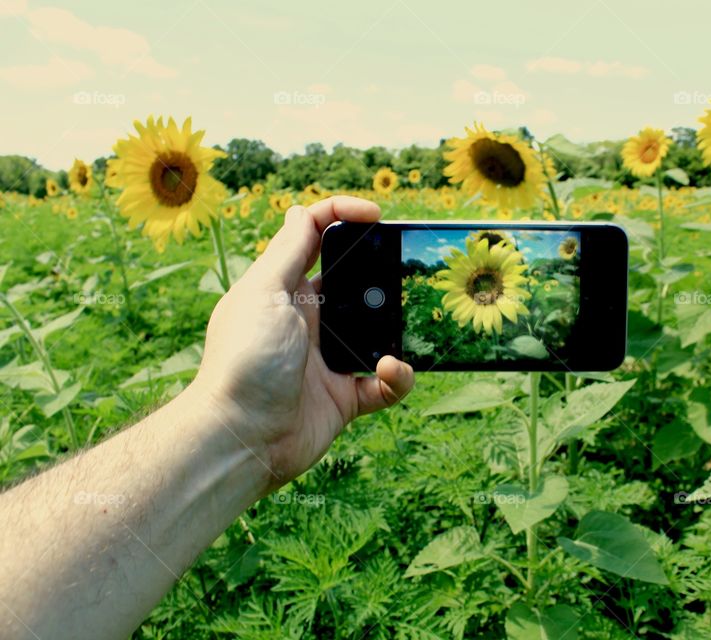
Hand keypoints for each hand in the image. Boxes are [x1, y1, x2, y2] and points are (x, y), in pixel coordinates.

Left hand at [193, 196, 414, 488]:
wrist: (241, 438)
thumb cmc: (245, 360)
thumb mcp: (264, 292)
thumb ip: (287, 251)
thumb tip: (301, 210)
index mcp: (287, 288)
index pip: (316, 237)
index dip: (344, 216)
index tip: (377, 215)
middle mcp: (310, 320)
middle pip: (357, 284)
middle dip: (382, 281)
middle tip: (403, 281)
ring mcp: (329, 358)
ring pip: (378, 335)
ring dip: (394, 335)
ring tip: (393, 342)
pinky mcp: (345, 396)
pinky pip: (385, 383)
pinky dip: (396, 378)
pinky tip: (390, 373)